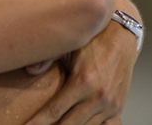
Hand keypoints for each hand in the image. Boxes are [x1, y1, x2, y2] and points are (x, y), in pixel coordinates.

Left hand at [24, 0, 140, 124]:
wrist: (122, 37)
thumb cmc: (94, 40)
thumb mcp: (68, 46)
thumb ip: (47, 59)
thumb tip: (29, 70)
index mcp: (83, 82)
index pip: (55, 110)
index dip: (39, 122)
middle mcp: (98, 96)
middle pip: (69, 124)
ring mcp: (110, 104)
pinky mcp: (118, 106)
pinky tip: (80, 124)